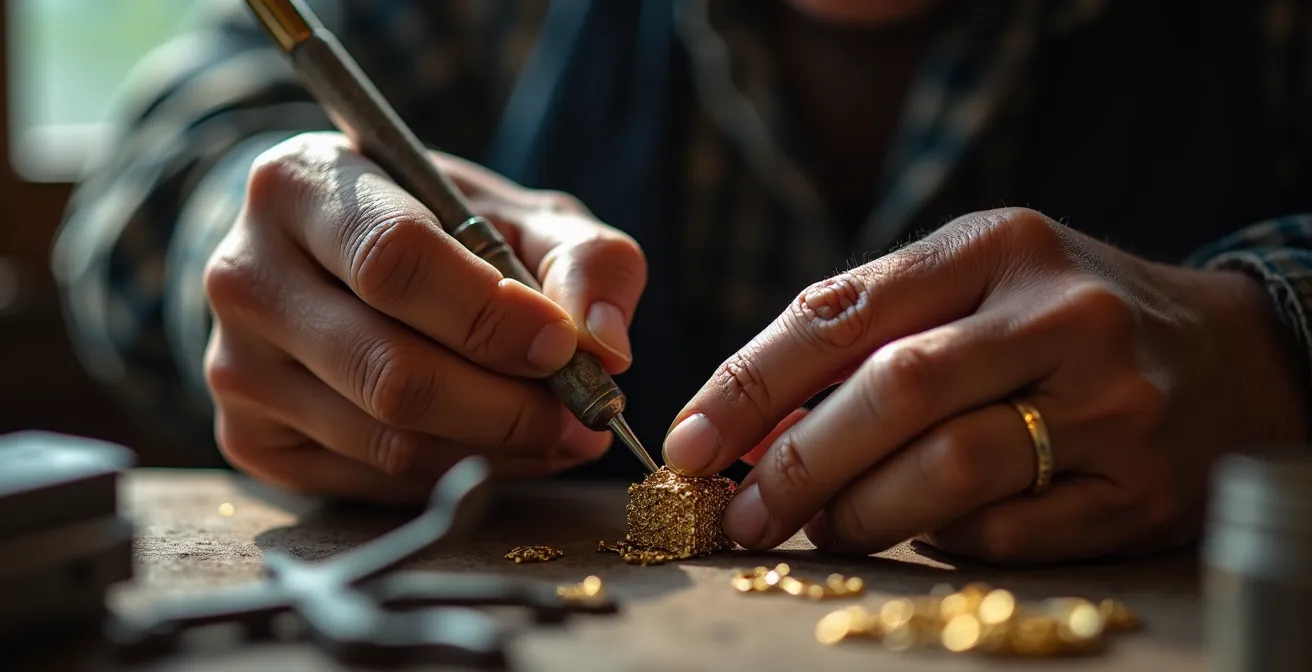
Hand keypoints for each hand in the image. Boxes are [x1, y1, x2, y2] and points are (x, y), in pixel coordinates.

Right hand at [203, 132, 644, 501]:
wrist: (333, 259)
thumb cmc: (438, 229)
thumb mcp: (519, 214)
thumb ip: (582, 259)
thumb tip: (605, 347)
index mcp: (301, 185)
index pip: (396, 262)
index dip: (491, 317)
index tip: (563, 347)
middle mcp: (243, 274)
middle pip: (390, 370)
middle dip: (509, 406)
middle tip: (583, 417)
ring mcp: (234, 364)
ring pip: (384, 438)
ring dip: (495, 450)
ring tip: (558, 432)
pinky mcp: (247, 437)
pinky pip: (371, 478)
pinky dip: (454, 473)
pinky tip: (498, 448)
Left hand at [663, 208, 1308, 562]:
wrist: (1229, 357)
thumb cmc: (1060, 319)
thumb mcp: (975, 285)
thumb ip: (868, 337)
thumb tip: (747, 428)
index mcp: (996, 245)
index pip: (841, 311)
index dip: (749, 383)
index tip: (688, 442)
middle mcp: (1057, 313)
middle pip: (891, 392)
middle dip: (793, 464)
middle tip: (739, 513)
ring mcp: (1109, 401)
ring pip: (948, 469)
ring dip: (859, 512)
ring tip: (819, 528)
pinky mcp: (1138, 488)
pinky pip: (1005, 529)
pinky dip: (940, 539)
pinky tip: (921, 532)